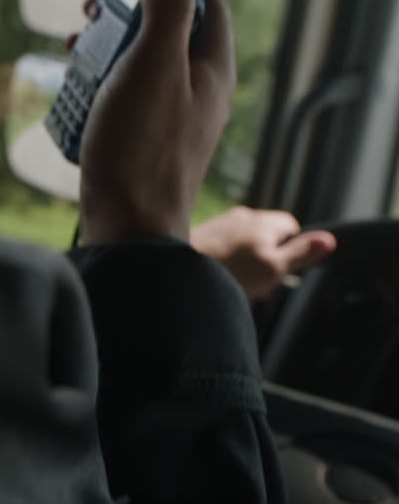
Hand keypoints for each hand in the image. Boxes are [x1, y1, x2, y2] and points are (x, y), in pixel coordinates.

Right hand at [78, 0, 234, 244]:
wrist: (126, 228)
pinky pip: (121, 99)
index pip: (205, 0)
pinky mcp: (142, 142)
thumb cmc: (142, 147)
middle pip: (164, 29)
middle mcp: (198, 92)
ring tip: (74, 55)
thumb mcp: (154, 61)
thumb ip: (169, 3)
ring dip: (103, 51)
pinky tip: (76, 95)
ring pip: (137, 63)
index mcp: (213, 68)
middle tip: (90, 16)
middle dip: (124, 16)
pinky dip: (97, 88)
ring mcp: (170, 119)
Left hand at [190, 207, 336, 300]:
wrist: (174, 271)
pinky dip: (224, 266)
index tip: (281, 271)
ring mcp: (219, 225)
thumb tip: (330, 240)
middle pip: (266, 236)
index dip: (291, 250)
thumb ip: (301, 253)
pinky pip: (221, 250)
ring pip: (243, 245)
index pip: (291, 227)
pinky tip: (216, 282)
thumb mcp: (274, 267)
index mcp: (263, 220)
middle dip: (266, 261)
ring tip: (236, 287)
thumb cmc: (228, 271)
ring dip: (245, 266)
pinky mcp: (199, 236)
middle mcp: (241, 217)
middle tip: (258, 286)